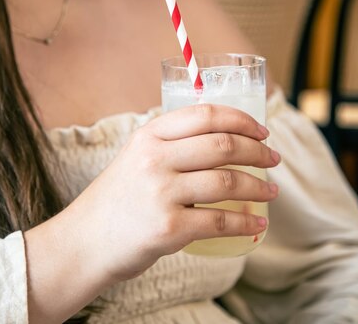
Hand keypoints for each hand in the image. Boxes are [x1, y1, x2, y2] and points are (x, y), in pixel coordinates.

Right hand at [68, 103, 279, 282]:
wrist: (84, 242)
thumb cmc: (117, 200)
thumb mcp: (136, 158)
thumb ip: (171, 145)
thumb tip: (225, 140)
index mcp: (149, 135)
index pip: (206, 115)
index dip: (242, 120)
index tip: (262, 131)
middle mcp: (154, 159)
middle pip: (223, 145)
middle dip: (258, 152)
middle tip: (273, 160)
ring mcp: (161, 193)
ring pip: (227, 182)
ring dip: (259, 187)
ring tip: (272, 192)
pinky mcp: (168, 228)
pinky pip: (220, 222)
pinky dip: (246, 222)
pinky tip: (258, 223)